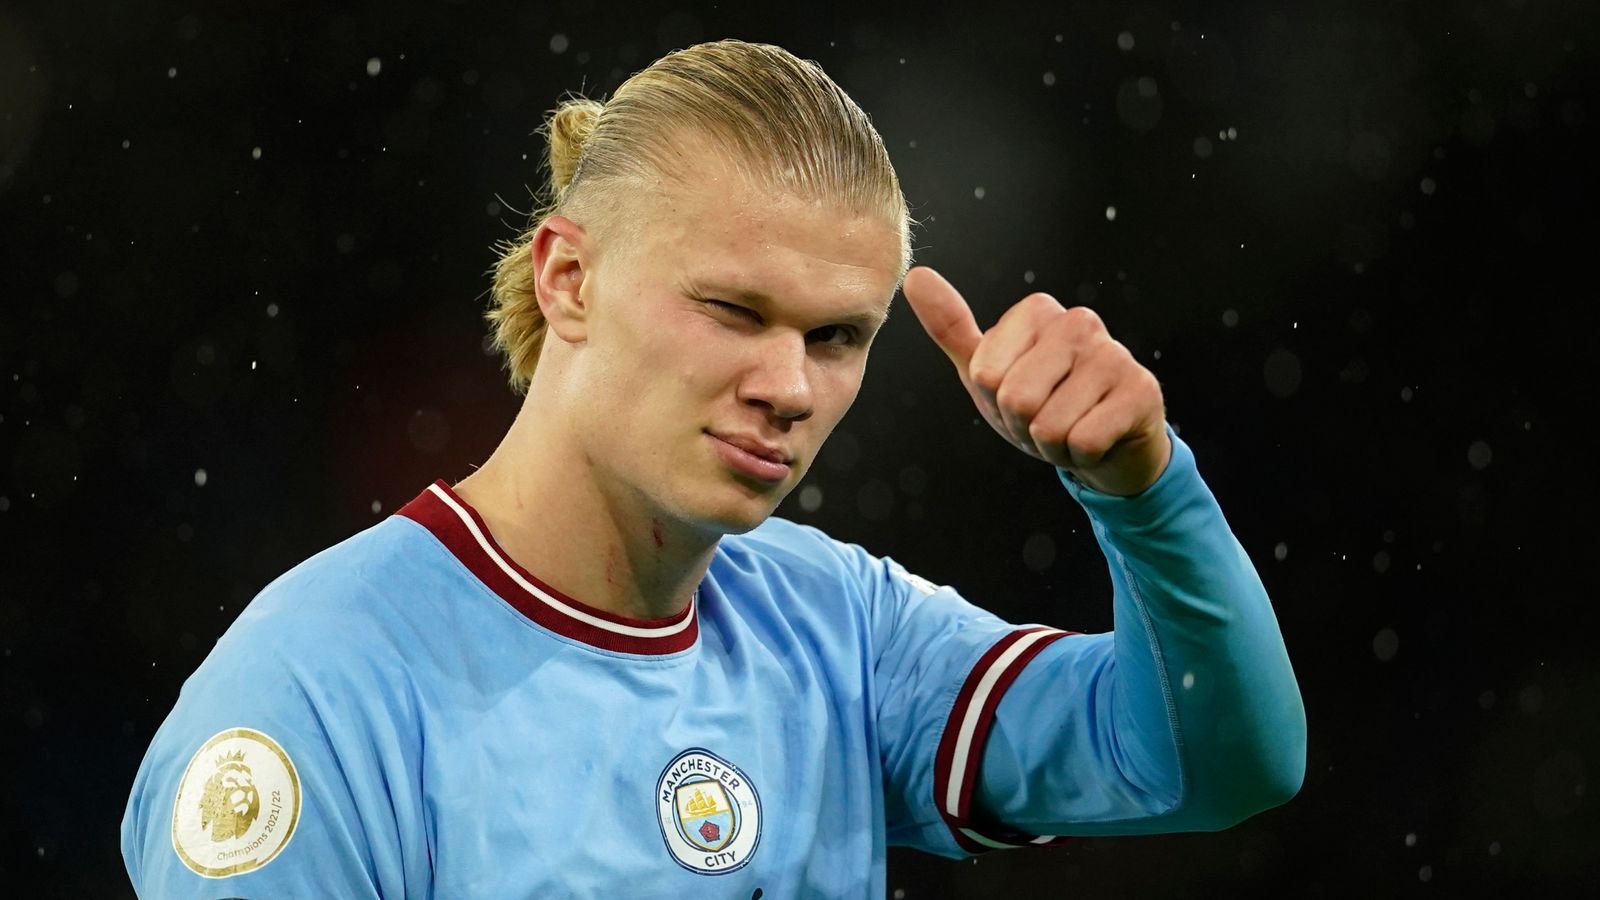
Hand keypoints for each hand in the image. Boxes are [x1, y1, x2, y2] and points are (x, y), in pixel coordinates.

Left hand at [902, 265, 1171, 496]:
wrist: (1106, 445)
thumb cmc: (1043, 403)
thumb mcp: (989, 371)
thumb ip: (951, 327)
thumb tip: (916, 276)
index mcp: (1038, 311)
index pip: (985, 373)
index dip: (996, 402)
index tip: (1017, 399)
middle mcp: (1079, 322)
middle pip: (1016, 398)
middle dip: (1024, 426)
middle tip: (1045, 418)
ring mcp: (1115, 354)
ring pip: (1049, 425)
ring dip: (1054, 444)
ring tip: (1072, 428)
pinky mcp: (1142, 391)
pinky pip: (1084, 441)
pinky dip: (1083, 455)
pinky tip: (1099, 439)